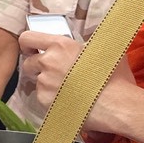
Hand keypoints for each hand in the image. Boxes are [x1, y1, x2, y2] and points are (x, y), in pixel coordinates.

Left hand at [18, 31, 135, 134]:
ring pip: (37, 81)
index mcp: (60, 45)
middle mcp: (47, 62)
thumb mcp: (102, 50)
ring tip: (68, 88)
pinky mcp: (44, 101)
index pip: (28, 38)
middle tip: (56, 73)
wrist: (116, 104)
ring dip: (47, 83)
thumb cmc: (113, 76)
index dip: (28, 44)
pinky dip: (52, 98)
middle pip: (29, 62)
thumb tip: (82, 43)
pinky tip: (69, 100)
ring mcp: (44, 83)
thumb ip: (84, 45)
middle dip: (38, 67)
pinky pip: (43, 97)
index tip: (32, 49)